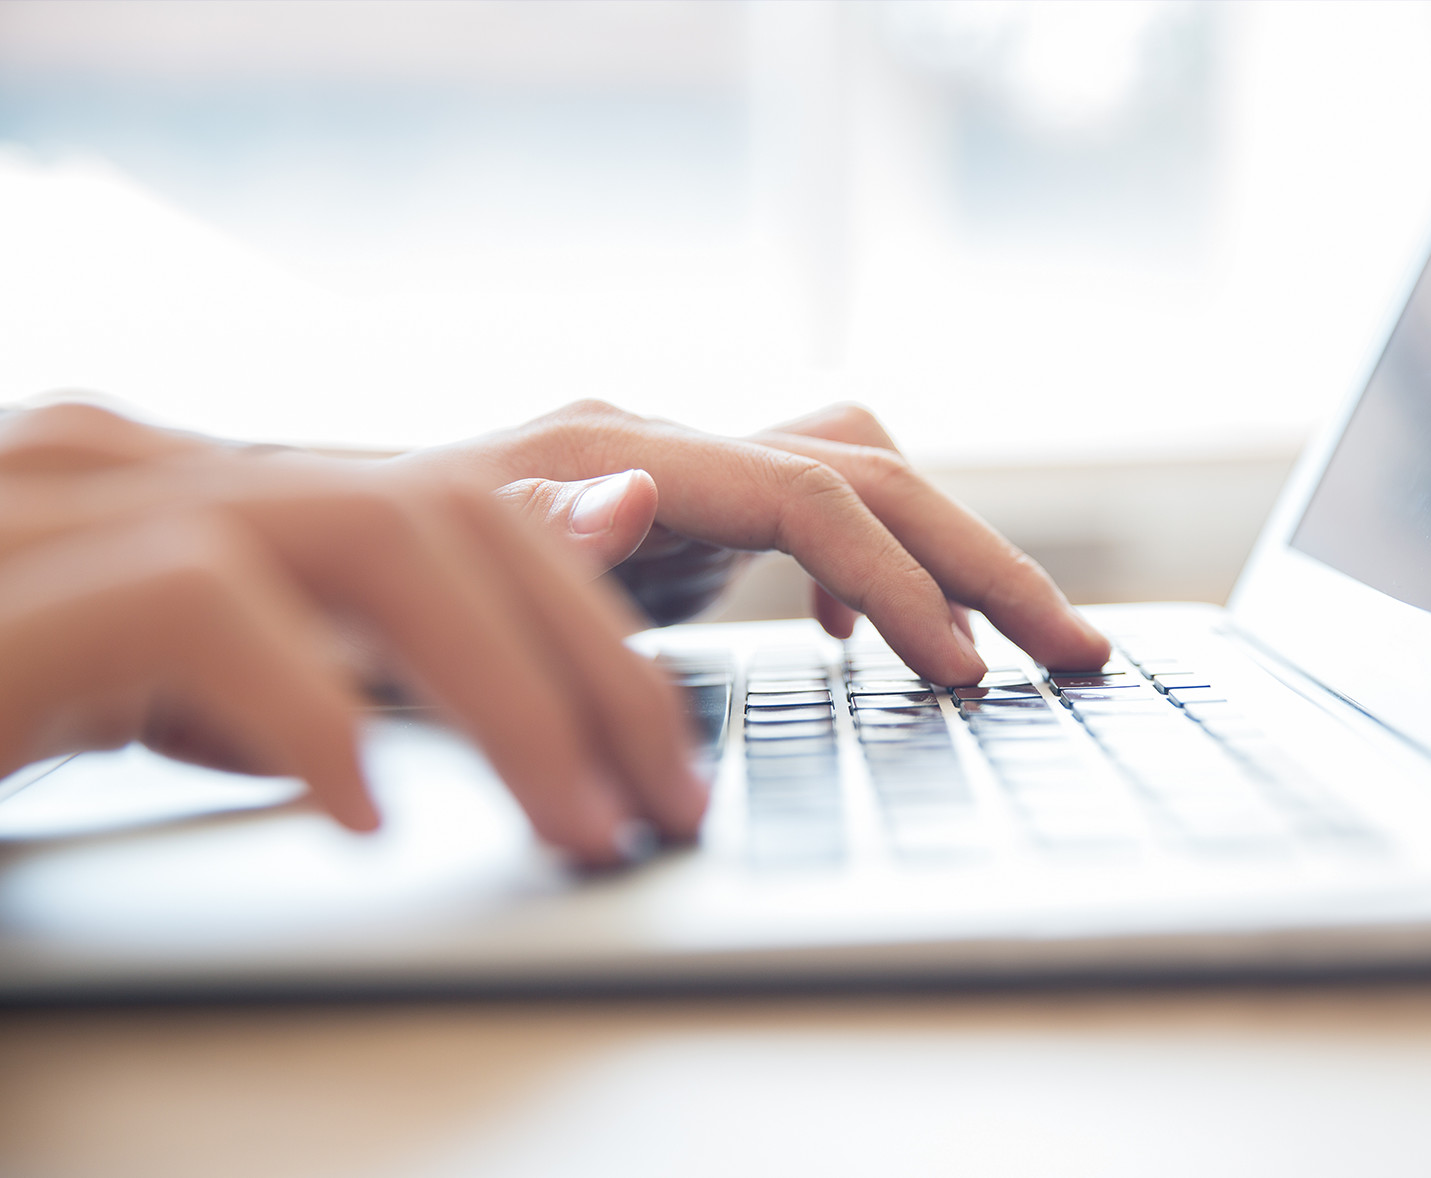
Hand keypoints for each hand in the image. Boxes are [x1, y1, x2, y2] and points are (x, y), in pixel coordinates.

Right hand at [0, 404, 704, 865]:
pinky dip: (308, 711)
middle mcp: (148, 464)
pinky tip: (357, 814)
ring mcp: (69, 506)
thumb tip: (524, 592)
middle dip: (590, 667)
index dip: (586, 622)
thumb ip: (329, 638)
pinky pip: (203, 612)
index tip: (663, 739)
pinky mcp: (7, 593)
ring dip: (510, 696)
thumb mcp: (185, 679)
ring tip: (582, 824)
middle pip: (450, 517)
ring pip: (373, 541)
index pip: (453, 509)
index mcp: (204, 484)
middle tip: (666, 797)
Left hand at [402, 400, 1109, 683]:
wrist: (316, 562)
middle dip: (978, 560)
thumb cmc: (362, 597)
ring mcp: (676, 468)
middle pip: (865, 469)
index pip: (809, 494)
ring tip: (1017, 640)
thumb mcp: (432, 597)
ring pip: (858, 478)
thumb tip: (640, 491)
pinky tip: (864, 637)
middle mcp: (658, 439)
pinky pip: (814, 513)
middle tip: (1075, 650)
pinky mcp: (681, 510)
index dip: (902, 583)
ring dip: (946, 555)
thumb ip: (539, 545)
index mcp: (610, 453)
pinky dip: (868, 568)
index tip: (966, 674)